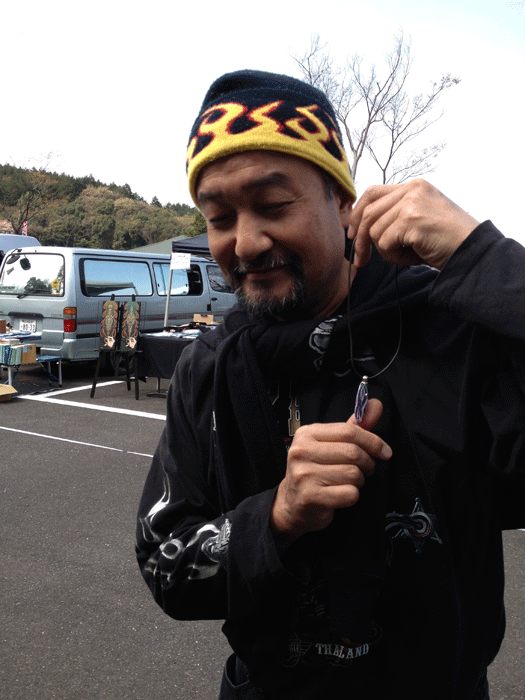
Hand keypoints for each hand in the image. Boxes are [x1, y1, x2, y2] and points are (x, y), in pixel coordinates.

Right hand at [270, 399, 391, 551]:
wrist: (293, 503)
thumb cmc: (315, 470)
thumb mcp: (330, 444)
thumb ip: (354, 426)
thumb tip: (376, 405)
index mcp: (307, 433)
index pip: (348, 431)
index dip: (373, 441)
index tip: (385, 451)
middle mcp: (302, 451)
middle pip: (353, 453)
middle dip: (367, 463)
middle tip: (366, 469)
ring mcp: (304, 474)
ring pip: (353, 474)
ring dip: (359, 481)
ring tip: (349, 482)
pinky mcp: (311, 497)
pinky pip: (349, 494)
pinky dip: (352, 496)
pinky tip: (341, 494)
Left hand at [348, 179, 479, 270]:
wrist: (472, 251)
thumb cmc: (447, 242)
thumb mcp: (419, 220)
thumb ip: (395, 216)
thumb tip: (360, 228)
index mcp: (414, 186)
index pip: (373, 192)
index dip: (357, 213)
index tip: (351, 233)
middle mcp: (412, 189)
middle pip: (368, 212)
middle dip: (360, 240)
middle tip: (360, 260)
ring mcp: (412, 203)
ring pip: (374, 231)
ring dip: (386, 251)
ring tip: (408, 254)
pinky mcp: (411, 219)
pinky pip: (384, 243)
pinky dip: (395, 256)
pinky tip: (414, 255)